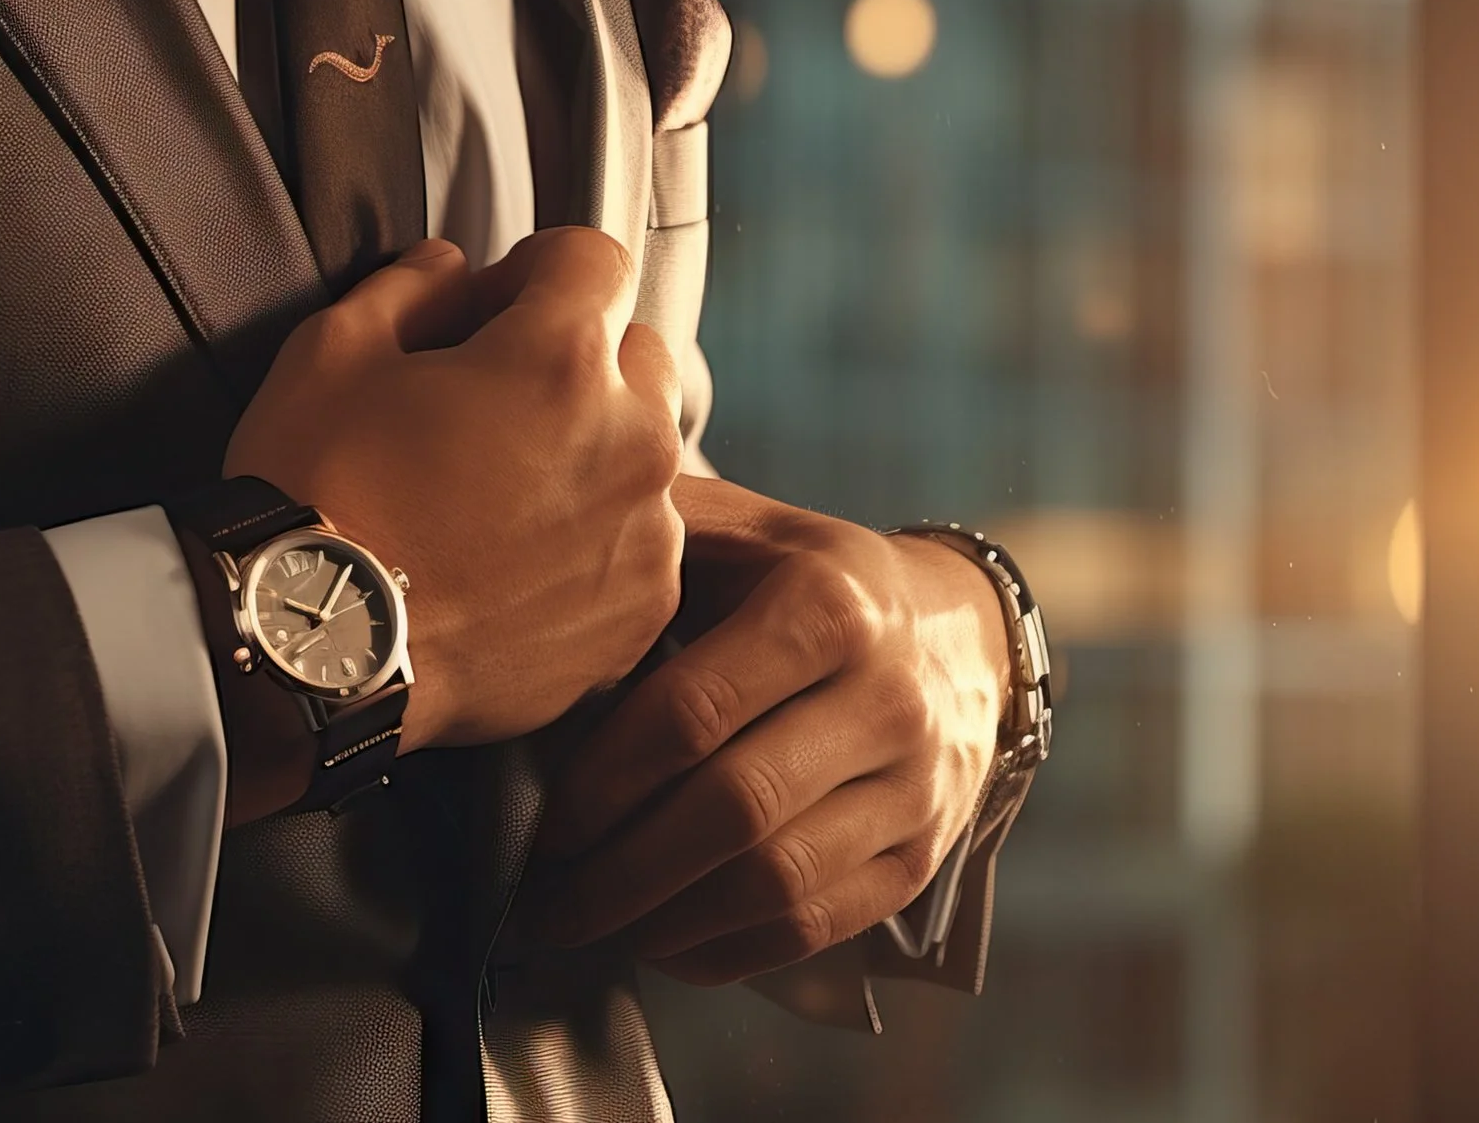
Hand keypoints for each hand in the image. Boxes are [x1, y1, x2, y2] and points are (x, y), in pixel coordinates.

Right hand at [222, 230, 685, 813]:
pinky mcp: (641, 611)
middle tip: (493, 404)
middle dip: (575, 363)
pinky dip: (595, 541)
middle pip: (637, 355)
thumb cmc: (314, 510)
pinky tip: (513, 559)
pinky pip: (640, 544)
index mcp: (561, 359)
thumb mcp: (330, 353)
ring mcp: (645, 533)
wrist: (314, 655)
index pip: (592, 260)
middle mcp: (628, 441)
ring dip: (590, 455)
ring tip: (497, 496)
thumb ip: (410, 287)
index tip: (500, 305)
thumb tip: (450, 274)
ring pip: (645, 455)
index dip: (535, 270)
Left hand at [533, 476, 1008, 984]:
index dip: (602, 782)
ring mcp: (916, 784)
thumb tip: (520, 586)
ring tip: (589, 928)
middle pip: (734, 810)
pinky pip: (816, 925)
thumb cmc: (804, 578)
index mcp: (826, 604)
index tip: (541, 825)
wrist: (957, 630)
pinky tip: (662, 941)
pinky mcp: (924, 854)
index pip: (693, 712)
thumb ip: (650, 544)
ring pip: (776, 884)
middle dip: (619, 873)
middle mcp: (886, 697)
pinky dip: (727, 951)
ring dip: (664, 923)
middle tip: (540, 903)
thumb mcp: (742, 528)